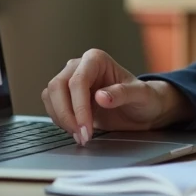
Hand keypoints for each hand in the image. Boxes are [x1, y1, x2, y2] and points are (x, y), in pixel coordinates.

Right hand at [41, 49, 192, 143]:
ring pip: (50, 96)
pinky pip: (52, 106)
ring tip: (81, 136)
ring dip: (61, 118)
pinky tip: (77, 130)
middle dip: (66, 114)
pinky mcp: (67, 96)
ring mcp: (71, 80)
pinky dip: (60, 120)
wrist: (142, 110)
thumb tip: (100, 96)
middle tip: (82, 136)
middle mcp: (80, 66)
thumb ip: (123, 94)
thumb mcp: (141, 96)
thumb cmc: (144, 98)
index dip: (78, 107)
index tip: (86, 129)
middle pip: (57, 86)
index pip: (77, 81)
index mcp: (96, 59)